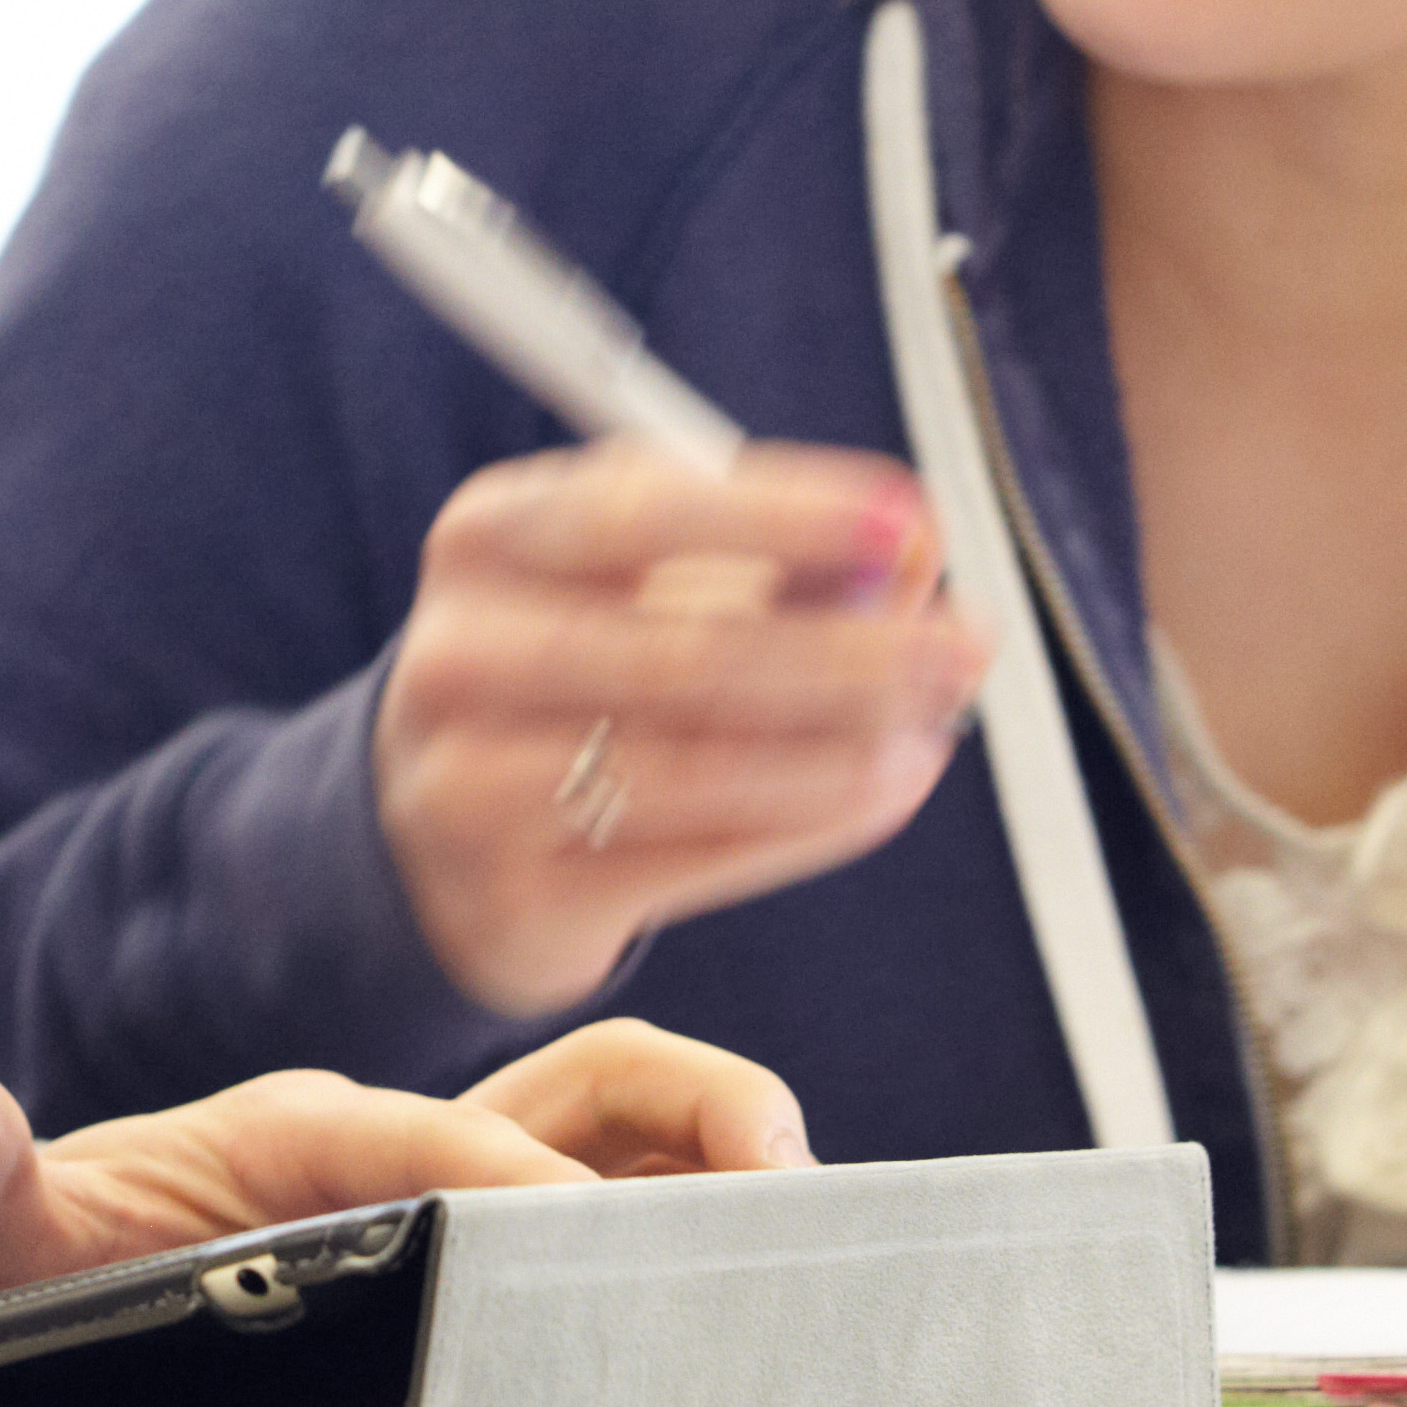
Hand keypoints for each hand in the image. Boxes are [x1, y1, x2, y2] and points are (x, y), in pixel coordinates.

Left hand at [0, 1020, 813, 1319]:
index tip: (555, 1227)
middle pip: (592, 1085)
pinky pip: (632, 1227)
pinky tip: (767, 1298)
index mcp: (311, 1119)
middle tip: (779, 1177)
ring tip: (809, 1229)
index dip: (501, 1170)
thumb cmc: (34, 1264)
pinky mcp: (501, 1257)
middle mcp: (414, 1136)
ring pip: (639, 1146)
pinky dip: (710, 1240)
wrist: (38, 1299)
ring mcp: (471, 1190)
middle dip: (698, 1113)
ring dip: (730, 1166)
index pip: (435, 1129)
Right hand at [374, 441, 993, 1013]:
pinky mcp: (512, 895)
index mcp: (489, 533)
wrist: (439, 829)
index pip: (642, 511)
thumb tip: (913, 559)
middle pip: (678, 650)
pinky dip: (808, 822)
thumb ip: (770, 560)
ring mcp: (467, 784)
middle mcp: (458, 653)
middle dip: (849, 649)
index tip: (912, 521)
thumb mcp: (641, 581)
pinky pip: (691, 859)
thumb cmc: (576, 669)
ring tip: (937, 726)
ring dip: (843, 747)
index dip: (787, 516)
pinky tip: (887, 788)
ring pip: (692, 764)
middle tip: (967, 644)